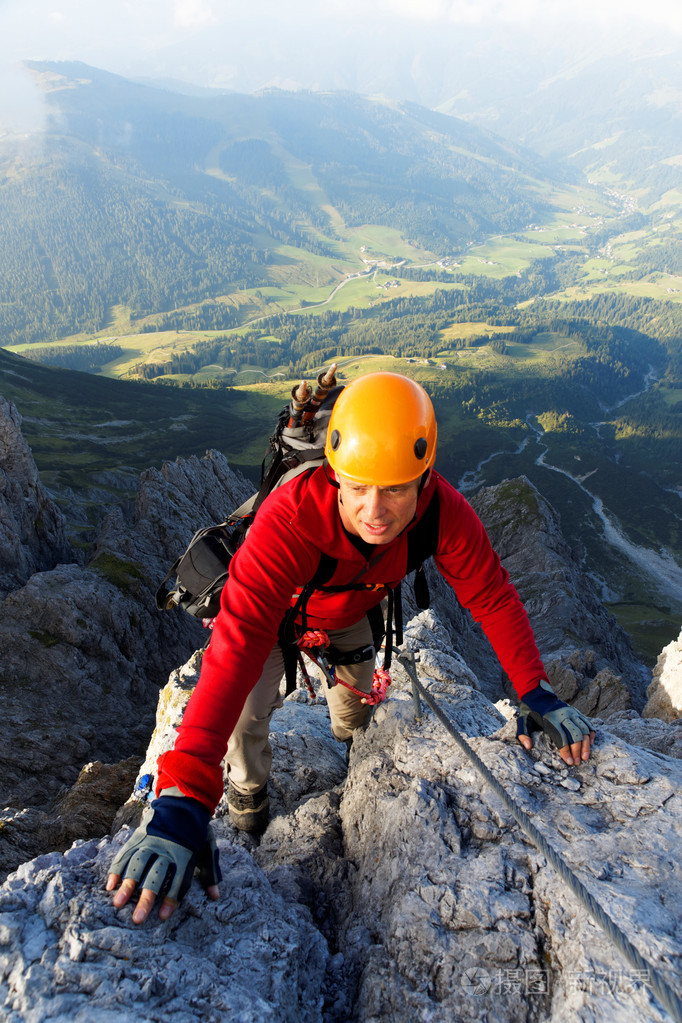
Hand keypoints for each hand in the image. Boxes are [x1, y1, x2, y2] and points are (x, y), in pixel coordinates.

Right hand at [106, 795, 220, 924]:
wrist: (184, 799)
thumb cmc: (196, 829)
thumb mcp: (207, 846)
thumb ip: (210, 871)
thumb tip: (215, 896)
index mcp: (185, 852)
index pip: (179, 879)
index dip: (171, 898)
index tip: (163, 916)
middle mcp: (167, 848)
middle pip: (156, 876)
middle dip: (146, 898)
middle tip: (137, 919)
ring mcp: (151, 841)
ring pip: (138, 864)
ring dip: (128, 885)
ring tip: (119, 903)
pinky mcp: (139, 836)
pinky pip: (126, 853)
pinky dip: (117, 868)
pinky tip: (111, 885)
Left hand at [516, 680, 594, 765]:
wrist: (539, 695)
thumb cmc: (531, 711)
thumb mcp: (523, 720)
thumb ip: (523, 733)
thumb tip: (528, 747)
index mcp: (550, 719)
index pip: (561, 737)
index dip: (566, 751)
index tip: (569, 761)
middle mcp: (563, 715)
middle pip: (575, 734)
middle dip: (578, 750)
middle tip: (578, 762)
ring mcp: (571, 712)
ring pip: (583, 729)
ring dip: (586, 744)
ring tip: (585, 756)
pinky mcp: (576, 711)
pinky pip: (587, 722)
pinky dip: (590, 733)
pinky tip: (590, 743)